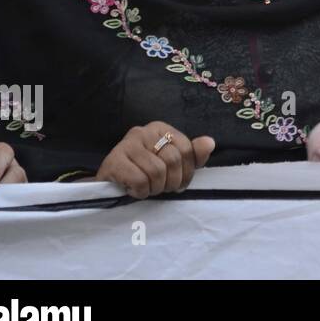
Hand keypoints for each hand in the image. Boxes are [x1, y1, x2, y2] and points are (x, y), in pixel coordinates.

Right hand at [96, 122, 214, 198]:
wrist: (110, 183)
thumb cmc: (144, 172)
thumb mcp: (172, 163)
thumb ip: (192, 154)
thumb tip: (209, 143)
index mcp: (160, 128)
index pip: (186, 149)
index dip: (187, 172)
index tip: (180, 184)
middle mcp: (143, 131)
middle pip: (172, 160)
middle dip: (171, 182)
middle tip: (163, 189)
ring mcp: (126, 144)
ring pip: (156, 171)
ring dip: (155, 188)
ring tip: (149, 189)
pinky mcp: (113, 161)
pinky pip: (139, 180)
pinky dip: (141, 192)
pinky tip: (135, 191)